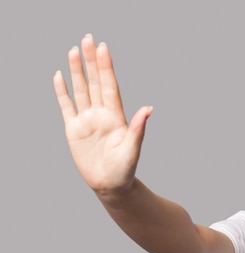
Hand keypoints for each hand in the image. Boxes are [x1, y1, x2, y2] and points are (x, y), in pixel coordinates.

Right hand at [53, 34, 151, 193]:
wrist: (111, 185)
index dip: (106, 67)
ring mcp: (87, 120)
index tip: (103, 48)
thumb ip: (138, 128)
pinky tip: (59, 76)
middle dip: (92, 61)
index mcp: (116, 117)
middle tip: (88, 39)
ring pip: (81, 90)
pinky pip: (66, 106)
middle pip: (95, 82)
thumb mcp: (132, 149)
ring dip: (76, 71)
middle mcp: (101, 114)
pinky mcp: (74, 130)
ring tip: (74, 51)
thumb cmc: (125, 169)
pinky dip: (62, 92)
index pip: (110, 86)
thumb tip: (149, 109)